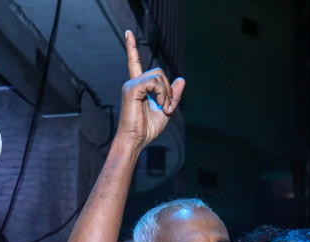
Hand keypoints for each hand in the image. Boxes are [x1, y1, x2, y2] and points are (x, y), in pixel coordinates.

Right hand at [117, 30, 184, 151]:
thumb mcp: (166, 110)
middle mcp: (132, 83)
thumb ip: (173, 96)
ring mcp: (131, 85)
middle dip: (168, 88)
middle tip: (168, 107)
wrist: (136, 140)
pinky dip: (162, 93)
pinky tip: (160, 105)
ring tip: (164, 108)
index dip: (131, 48)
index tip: (128, 33)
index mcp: (138, 86)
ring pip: (158, 76)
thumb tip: (182, 79)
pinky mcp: (131, 89)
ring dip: (167, 93)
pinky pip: (154, 82)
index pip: (134, 63)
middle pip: (158, 71)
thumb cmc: (147, 129)